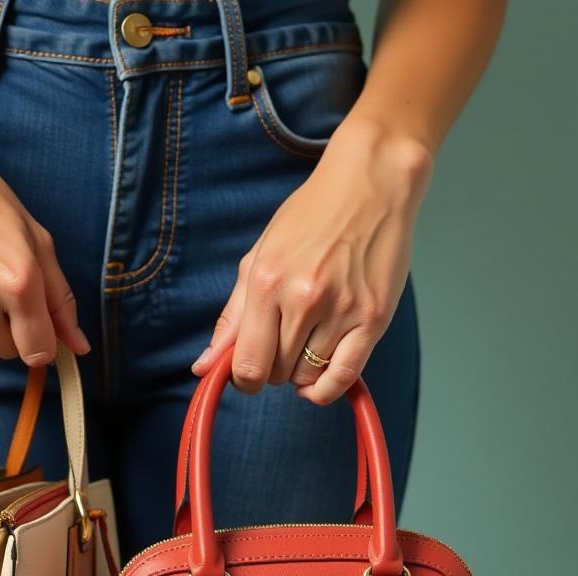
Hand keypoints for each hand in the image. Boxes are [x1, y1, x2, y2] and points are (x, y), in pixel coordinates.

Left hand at [192, 119, 432, 402]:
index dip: (242, 380)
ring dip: (300, 373)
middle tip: (281, 343)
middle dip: (271, 368)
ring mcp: (342, 310)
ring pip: (307, 377)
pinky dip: (325, 390)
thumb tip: (203, 368)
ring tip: (305, 343)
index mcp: (267, 283)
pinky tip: (318, 381)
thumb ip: (232, 317)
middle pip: (275, 373)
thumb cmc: (310, 218)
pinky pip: (344, 378)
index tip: (246, 374)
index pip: (246, 365)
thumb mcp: (259, 258)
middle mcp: (304, 299)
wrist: (372, 183)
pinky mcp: (374, 318)